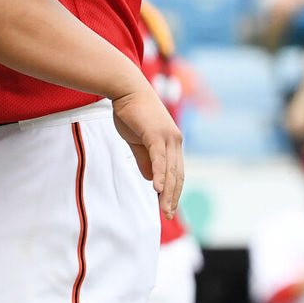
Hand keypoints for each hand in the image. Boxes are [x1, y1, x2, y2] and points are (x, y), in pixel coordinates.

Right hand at [111, 87, 183, 217]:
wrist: (126, 88)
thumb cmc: (131, 111)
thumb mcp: (137, 140)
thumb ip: (145, 159)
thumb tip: (152, 179)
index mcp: (172, 142)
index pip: (176, 172)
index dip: (174, 190)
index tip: (168, 206)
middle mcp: (175, 141)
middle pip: (177, 175)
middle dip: (173, 197)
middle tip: (167, 215)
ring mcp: (168, 137)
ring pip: (170, 170)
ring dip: (168, 192)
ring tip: (165, 209)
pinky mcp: (156, 134)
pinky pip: (159, 159)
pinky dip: (160, 175)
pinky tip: (158, 189)